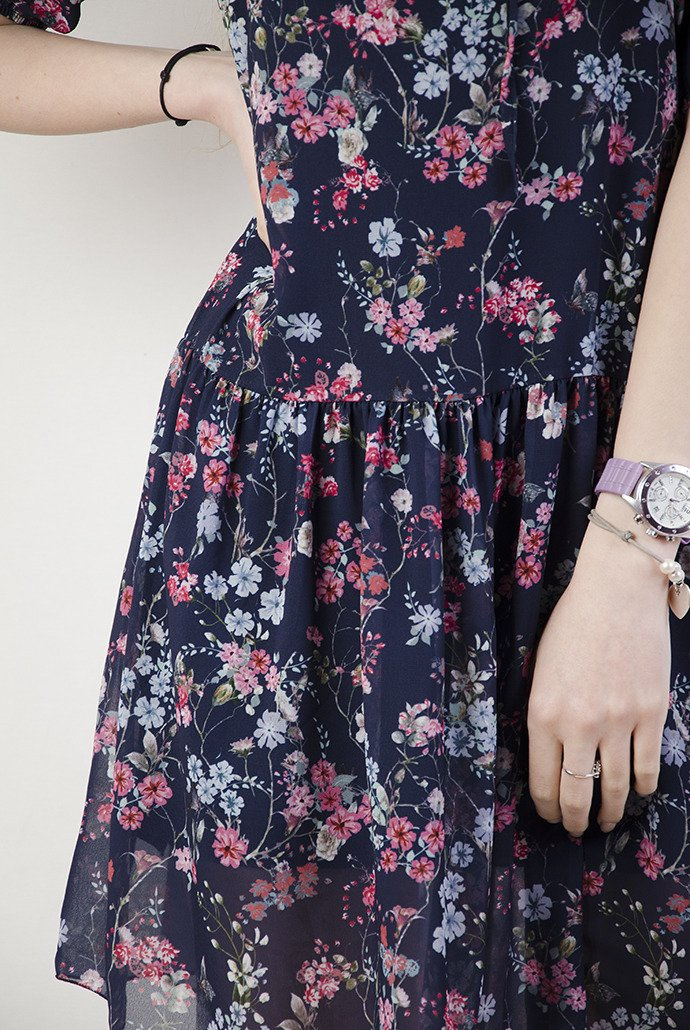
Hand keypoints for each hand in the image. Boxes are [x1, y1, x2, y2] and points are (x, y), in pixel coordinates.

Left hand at [526, 500, 672, 836]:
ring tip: (605, 820)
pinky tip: (637, 791)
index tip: (549, 814)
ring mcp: (619, 722)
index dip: (546, 806)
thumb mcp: (540, 668)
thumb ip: (545, 711)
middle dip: (574, 819)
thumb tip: (550, 751)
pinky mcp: (651, 713)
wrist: (617, 590)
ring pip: (614, 787)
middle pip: (576, 794)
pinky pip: (648, 766)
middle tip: (576, 829)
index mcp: (543, 713)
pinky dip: (642, 786)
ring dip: (609, 811)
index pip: (542, 780)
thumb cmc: (572, 622)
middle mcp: (579, 725)